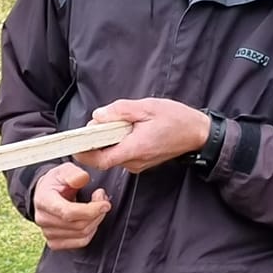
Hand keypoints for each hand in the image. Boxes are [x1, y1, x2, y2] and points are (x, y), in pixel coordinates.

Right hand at [32, 162, 111, 251]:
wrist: (46, 194)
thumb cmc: (56, 182)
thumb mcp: (65, 170)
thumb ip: (74, 173)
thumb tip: (82, 179)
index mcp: (44, 200)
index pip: (68, 212)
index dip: (90, 210)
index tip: (105, 204)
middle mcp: (43, 219)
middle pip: (78, 225)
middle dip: (97, 214)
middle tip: (102, 201)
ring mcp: (48, 233)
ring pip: (82, 235)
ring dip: (96, 222)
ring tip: (96, 208)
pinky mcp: (54, 242)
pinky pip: (80, 243)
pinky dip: (91, 232)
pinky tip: (90, 221)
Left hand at [85, 98, 211, 173]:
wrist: (197, 134)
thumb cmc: (176, 119)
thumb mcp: (148, 107)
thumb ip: (121, 111)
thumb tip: (98, 116)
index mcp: (135, 148)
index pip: (102, 160)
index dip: (85, 153)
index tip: (75, 144)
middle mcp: (135, 162)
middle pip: (105, 157)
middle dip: (96, 142)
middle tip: (98, 122)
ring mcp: (138, 165)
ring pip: (113, 156)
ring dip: (108, 141)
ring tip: (117, 122)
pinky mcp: (141, 163)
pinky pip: (122, 155)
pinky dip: (118, 143)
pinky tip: (126, 129)